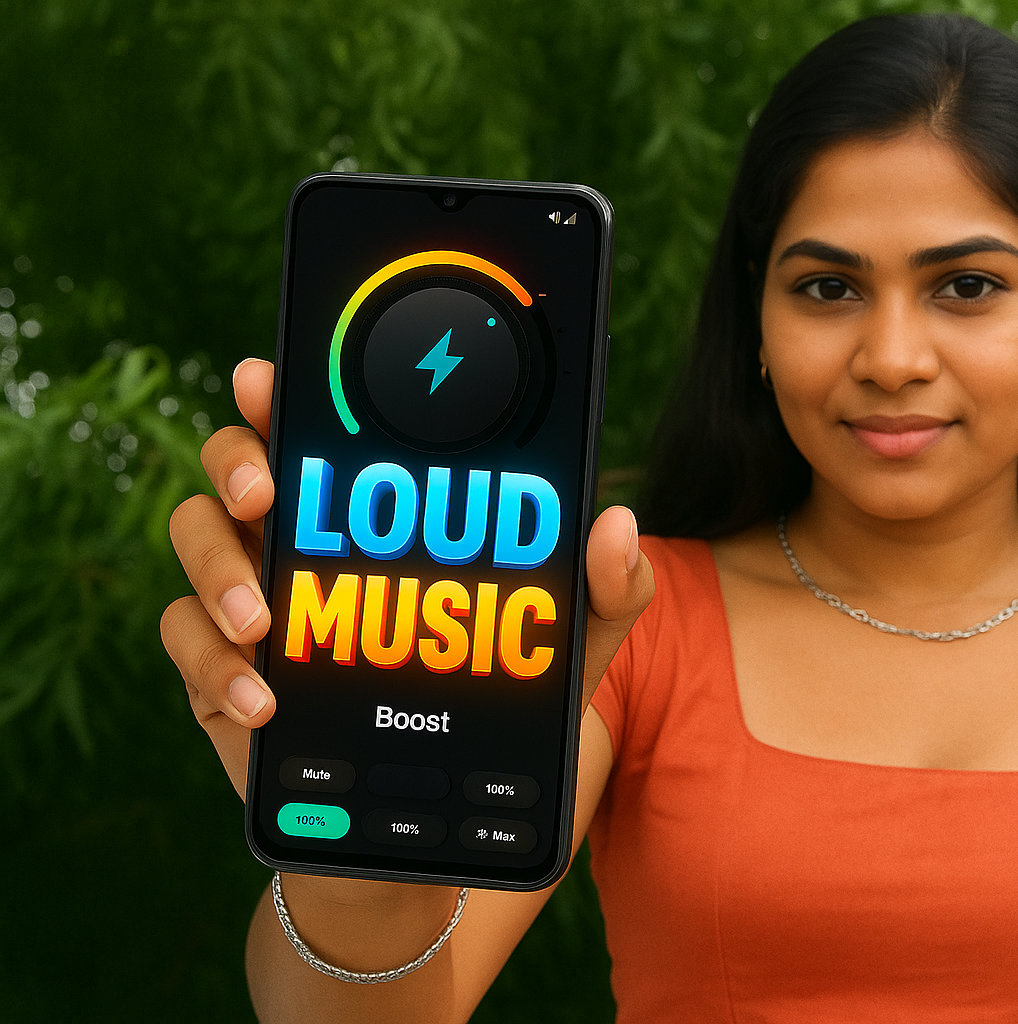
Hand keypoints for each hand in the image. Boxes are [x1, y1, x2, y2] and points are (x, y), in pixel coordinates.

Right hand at [160, 358, 653, 797]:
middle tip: (265, 492)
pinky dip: (214, 664)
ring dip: (217, 567)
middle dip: (237, 460)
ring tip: (260, 616)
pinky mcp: (222, 670)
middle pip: (236, 463)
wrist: (440, 817)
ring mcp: (254, 600)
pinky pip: (184, 642)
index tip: (272, 380)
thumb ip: (604, 589)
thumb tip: (615, 525)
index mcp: (375, 511)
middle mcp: (302, 537)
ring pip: (194, 538)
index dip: (285, 394)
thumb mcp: (567, 645)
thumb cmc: (501, 699)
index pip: (320, 429)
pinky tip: (262, 697)